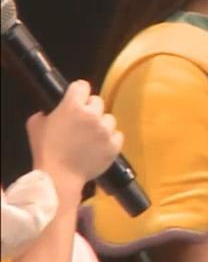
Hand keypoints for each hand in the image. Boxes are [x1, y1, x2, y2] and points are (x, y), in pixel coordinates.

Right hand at [26, 80, 123, 196]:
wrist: (59, 176)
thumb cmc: (45, 151)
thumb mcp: (35, 125)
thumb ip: (45, 112)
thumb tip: (52, 110)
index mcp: (72, 106)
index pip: (82, 85)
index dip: (78, 92)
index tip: (77, 98)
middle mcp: (92, 114)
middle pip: (97, 101)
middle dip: (90, 109)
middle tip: (81, 122)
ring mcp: (105, 130)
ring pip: (109, 118)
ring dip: (101, 124)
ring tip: (90, 137)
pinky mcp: (115, 144)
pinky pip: (117, 135)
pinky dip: (110, 139)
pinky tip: (99, 146)